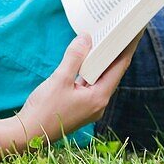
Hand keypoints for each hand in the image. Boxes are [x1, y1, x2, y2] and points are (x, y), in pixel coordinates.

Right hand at [16, 28, 144, 146]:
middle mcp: (99, 103)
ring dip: (103, 60)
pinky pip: (90, 83)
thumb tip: (86, 38)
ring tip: (106, 40)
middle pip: (112, 72)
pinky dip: (91, 70)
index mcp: (99, 98)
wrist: (30, 134)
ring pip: (101, 78)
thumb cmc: (45, 109)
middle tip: (120, 30)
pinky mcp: (80, 106)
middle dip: (116, 52)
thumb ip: (74, 58)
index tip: (133, 31)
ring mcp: (90, 106)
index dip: (127, 47)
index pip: (119, 67)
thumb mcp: (59, 79)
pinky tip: (87, 59)